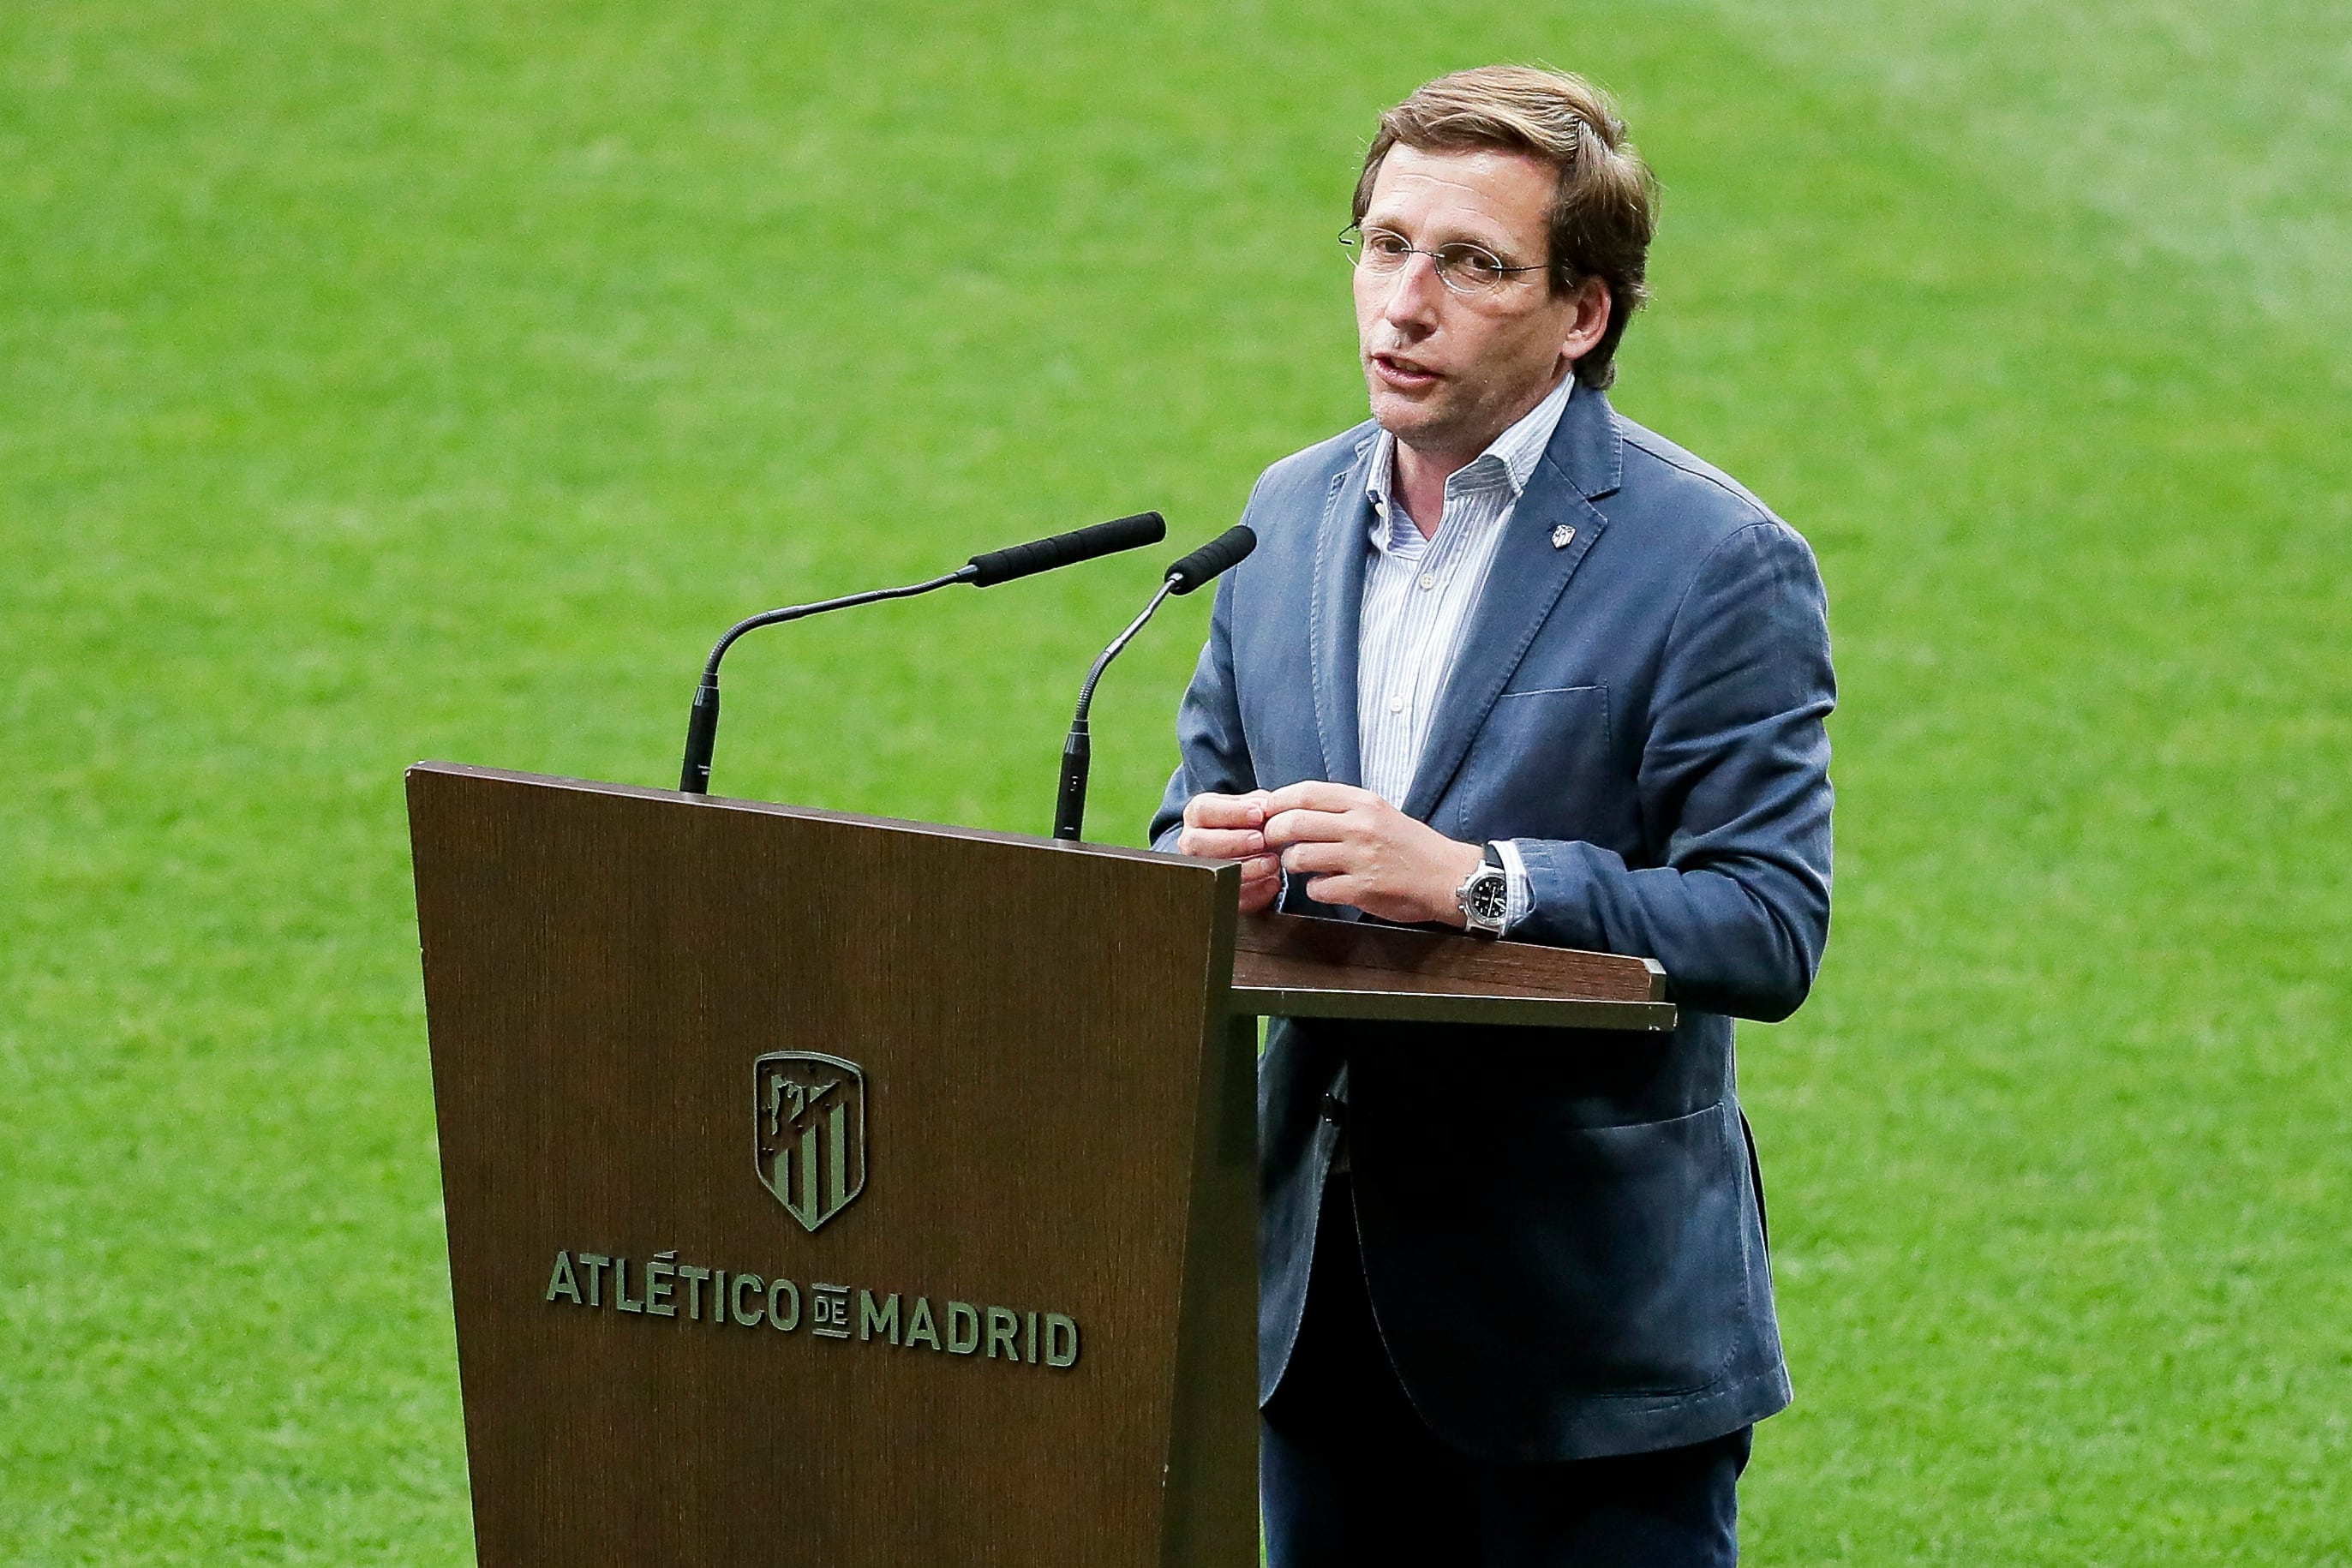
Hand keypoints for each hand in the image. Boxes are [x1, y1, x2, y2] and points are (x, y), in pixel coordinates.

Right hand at [1176, 790, 1280, 911]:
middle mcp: (1192, 842)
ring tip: (1273, 862)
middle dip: (1233, 842)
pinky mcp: (1217, 896)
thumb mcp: (1254, 806)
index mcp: (1198, 814)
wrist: (1252, 851)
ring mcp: (1200, 871)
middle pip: (1197, 842)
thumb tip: (1266, 809)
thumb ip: (1260, 804)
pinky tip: (1273, 882)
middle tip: (1261, 841)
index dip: (1231, 813)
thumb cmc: (1251, 824)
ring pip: (1211, 872)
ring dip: (1247, 868)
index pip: (1203, 810)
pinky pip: (1230, 899)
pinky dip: (1255, 892)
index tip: (1259, 815)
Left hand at [1260, 781, 1483, 926]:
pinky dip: (1314, 889)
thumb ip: (1340, 809)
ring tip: (1301, 865)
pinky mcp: (1362, 889)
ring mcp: (1360, 858)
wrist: (1448, 875)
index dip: (1277, 802)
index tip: (1266, 812)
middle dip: (1273, 833)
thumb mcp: (1378, 813)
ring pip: (1299, 857)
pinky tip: (1326, 886)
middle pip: (1294, 823)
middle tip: (1271, 842)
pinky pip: (1317, 889)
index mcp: (1363, 803)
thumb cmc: (1408, 845)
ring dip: (1291, 863)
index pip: (1306, 793)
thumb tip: (1291, 806)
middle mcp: (1360, 826)